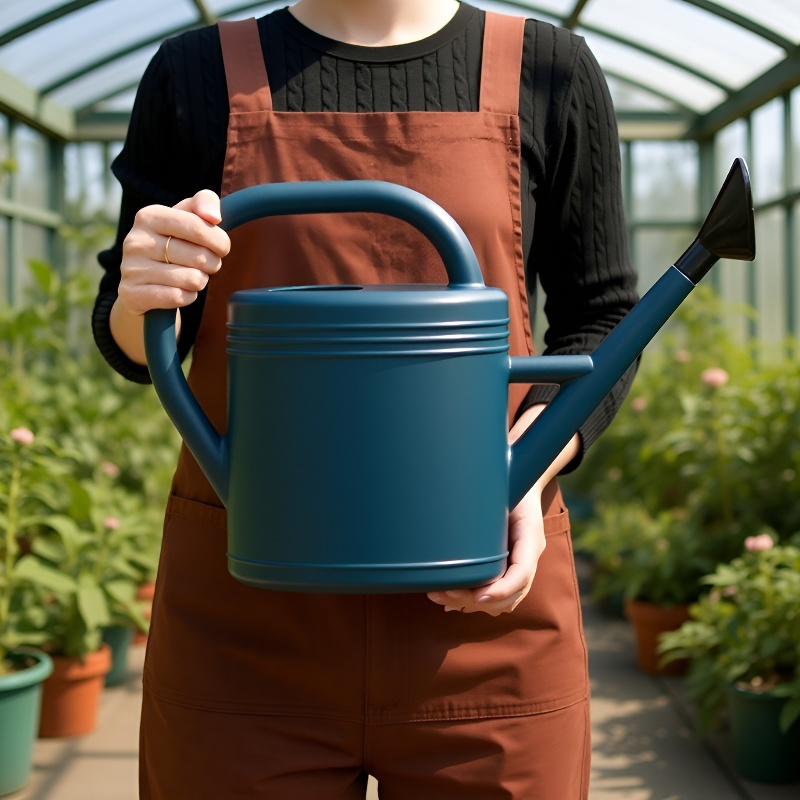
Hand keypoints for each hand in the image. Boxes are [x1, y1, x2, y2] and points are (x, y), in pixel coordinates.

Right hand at [118, 189, 230, 315]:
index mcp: (149, 216)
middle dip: (212, 264)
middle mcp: (135, 240)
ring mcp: (130, 268)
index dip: (220, 241)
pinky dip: (187, 297)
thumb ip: (204, 203)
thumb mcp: (187, 218)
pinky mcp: (132, 295)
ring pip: (192, 279)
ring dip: (199, 282)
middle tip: (204, 265)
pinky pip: (179, 297)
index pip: (198, 227)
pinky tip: (179, 291)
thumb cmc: (173, 246)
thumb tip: (213, 216)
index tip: (222, 248)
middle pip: (199, 257)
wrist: (142, 285)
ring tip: (189, 277)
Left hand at [427, 403, 580, 615]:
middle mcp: (528, 554)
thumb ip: (486, 491)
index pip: (523, 572)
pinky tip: (449, 602)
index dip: (503, 588)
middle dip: (478, 600)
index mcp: (530, 534)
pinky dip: (474, 602)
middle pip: (511, 594)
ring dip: (472, 604)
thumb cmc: (508, 477)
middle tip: (444, 593)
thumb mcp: (501, 481)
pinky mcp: (506, 566)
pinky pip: (496, 595)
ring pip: (503, 600)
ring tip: (440, 596)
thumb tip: (458, 479)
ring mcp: (519, 563)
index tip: (479, 594)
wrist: (520, 476)